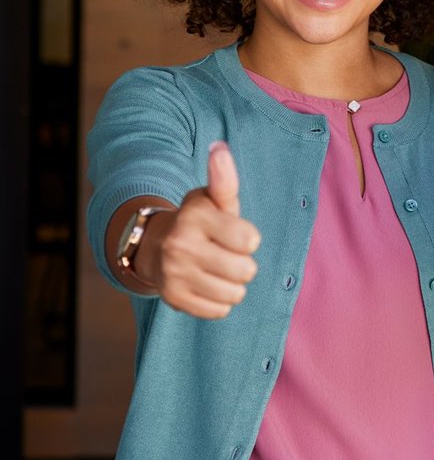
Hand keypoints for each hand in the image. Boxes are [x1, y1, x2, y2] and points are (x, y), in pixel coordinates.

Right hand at [139, 141, 261, 319]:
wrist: (157, 246)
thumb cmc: (201, 221)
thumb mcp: (213, 199)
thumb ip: (224, 178)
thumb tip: (220, 148)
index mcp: (195, 216)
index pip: (250, 240)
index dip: (248, 238)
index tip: (234, 233)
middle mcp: (179, 245)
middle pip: (246, 270)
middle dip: (244, 265)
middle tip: (227, 254)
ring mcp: (173, 273)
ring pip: (235, 294)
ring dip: (234, 284)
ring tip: (218, 270)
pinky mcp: (172, 299)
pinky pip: (219, 311)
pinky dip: (219, 301)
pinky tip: (207, 284)